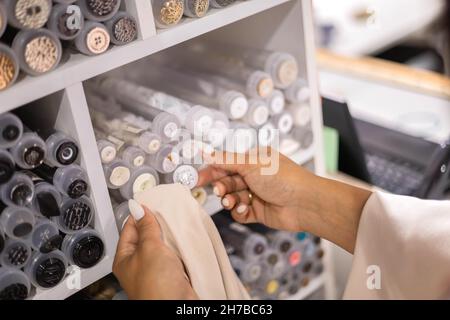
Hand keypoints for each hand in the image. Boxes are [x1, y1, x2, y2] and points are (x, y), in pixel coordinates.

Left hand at [113, 205, 197, 299]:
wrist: (175, 307)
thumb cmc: (155, 285)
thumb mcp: (149, 247)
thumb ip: (146, 227)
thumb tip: (137, 208)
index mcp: (124, 259)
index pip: (129, 229)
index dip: (139, 215)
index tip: (150, 202)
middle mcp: (138, 265)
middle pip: (146, 237)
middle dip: (157, 225)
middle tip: (166, 211)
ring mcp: (156, 270)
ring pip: (162, 246)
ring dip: (170, 236)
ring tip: (177, 223)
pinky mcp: (171, 275)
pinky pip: (174, 256)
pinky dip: (180, 247)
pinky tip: (185, 240)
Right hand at [198, 149, 371, 252]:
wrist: (304, 202)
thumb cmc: (283, 177)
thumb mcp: (251, 164)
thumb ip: (225, 160)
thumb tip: (205, 152)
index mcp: (254, 160)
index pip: (226, 164)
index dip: (211, 171)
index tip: (196, 178)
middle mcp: (255, 176)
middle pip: (227, 181)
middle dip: (221, 186)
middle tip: (219, 191)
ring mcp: (256, 194)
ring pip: (232, 197)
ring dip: (230, 199)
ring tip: (232, 201)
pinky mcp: (258, 211)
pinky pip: (240, 212)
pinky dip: (239, 211)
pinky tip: (245, 208)